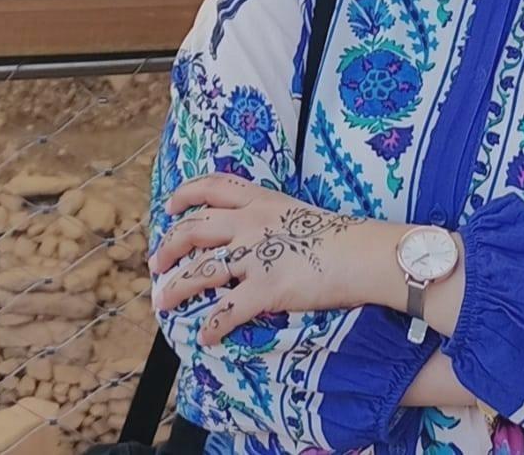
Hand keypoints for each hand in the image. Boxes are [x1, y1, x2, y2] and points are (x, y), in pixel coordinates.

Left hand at [149, 173, 366, 345]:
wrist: (365, 254)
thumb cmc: (340, 236)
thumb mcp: (299, 214)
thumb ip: (271, 219)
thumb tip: (252, 235)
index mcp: (263, 201)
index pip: (214, 186)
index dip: (186, 194)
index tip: (171, 207)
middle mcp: (253, 224)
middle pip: (195, 228)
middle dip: (169, 246)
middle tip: (158, 262)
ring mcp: (258, 256)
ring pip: (201, 270)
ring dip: (176, 288)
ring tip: (163, 302)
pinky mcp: (267, 288)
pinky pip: (228, 310)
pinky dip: (212, 326)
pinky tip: (205, 336)